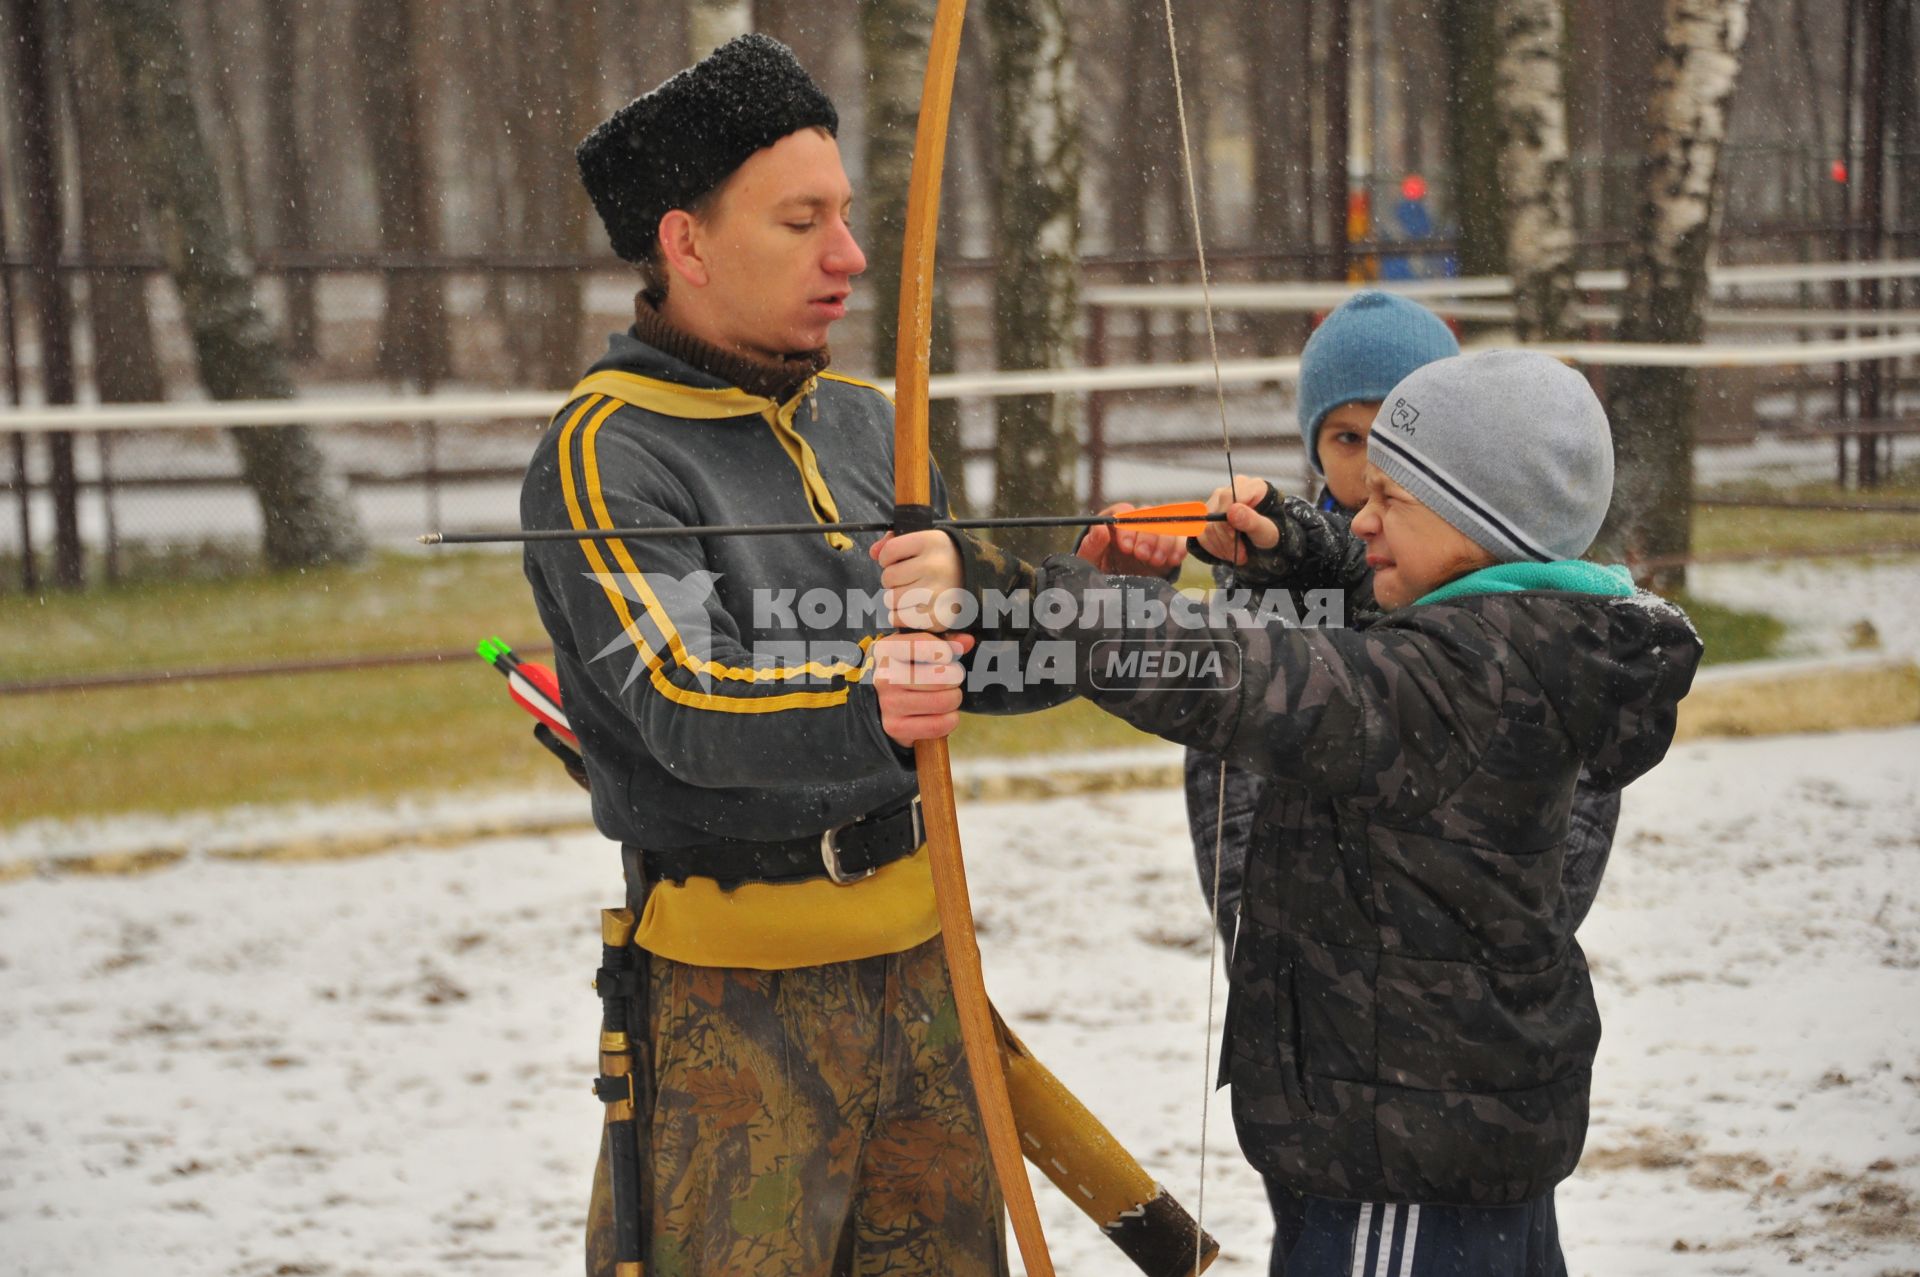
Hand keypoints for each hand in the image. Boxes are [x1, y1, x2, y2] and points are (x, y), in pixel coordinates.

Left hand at [871, 530, 964, 631]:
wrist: (977, 581)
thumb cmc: (942, 561)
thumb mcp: (924, 542)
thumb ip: (893, 542)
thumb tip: (873, 553)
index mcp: (932, 542)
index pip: (888, 552)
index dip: (887, 559)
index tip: (898, 561)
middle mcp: (935, 567)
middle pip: (888, 578)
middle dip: (893, 580)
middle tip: (909, 580)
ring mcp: (937, 593)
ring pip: (891, 600)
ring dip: (896, 599)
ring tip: (912, 594)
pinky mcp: (938, 617)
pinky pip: (900, 619)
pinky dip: (901, 616)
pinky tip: (913, 608)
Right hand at [872, 631, 976, 746]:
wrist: (880, 699)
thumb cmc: (906, 668)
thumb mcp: (918, 648)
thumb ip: (944, 641)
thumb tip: (967, 642)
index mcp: (887, 650)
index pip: (919, 645)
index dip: (943, 650)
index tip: (947, 656)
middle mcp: (884, 677)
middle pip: (941, 677)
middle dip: (955, 678)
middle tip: (951, 679)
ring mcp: (888, 704)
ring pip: (943, 702)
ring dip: (954, 699)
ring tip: (947, 695)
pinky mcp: (895, 727)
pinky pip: (938, 725)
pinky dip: (950, 720)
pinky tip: (944, 713)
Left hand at [1078, 502, 1188, 575]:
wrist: (1114, 594)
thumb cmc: (1097, 573)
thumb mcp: (1089, 561)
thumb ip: (1092, 544)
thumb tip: (1100, 528)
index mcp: (1113, 523)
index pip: (1123, 511)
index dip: (1127, 527)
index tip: (1125, 547)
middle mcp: (1135, 525)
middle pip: (1148, 514)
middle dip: (1147, 535)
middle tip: (1142, 555)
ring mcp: (1153, 536)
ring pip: (1166, 525)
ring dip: (1163, 542)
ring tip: (1154, 561)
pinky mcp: (1169, 549)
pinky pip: (1181, 540)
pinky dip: (1178, 548)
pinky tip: (1170, 561)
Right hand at [1194, 475, 1281, 565]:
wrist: (1264, 543)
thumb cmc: (1270, 534)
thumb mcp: (1268, 533)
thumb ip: (1252, 521)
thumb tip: (1232, 510)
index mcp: (1251, 487)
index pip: (1227, 498)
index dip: (1228, 522)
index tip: (1238, 540)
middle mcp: (1230, 490)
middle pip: (1214, 514)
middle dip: (1226, 540)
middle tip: (1241, 555)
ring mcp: (1216, 501)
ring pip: (1204, 526)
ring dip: (1219, 546)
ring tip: (1237, 555)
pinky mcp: (1207, 514)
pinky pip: (1199, 532)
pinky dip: (1212, 547)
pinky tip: (1226, 551)